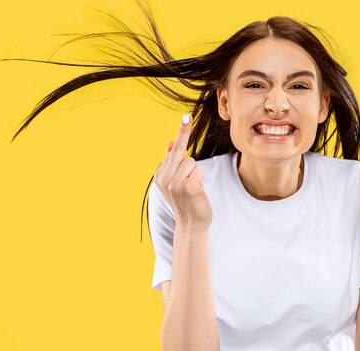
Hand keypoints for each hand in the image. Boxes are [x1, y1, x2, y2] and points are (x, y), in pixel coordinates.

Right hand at [154, 114, 212, 229]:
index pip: (172, 150)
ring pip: (192, 163)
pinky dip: (201, 179)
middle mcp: (164, 178)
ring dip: (196, 173)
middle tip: (187, 137)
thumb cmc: (185, 202)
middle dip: (186, 147)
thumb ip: (170, 163)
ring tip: (191, 189)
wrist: (191, 225)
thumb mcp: (174, 182)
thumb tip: (168, 143)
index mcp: (159, 175)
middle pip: (182, 154)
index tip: (186, 116)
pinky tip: (196, 192)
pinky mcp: (188, 187)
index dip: (181, 132)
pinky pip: (199, 171)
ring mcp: (175, 183)